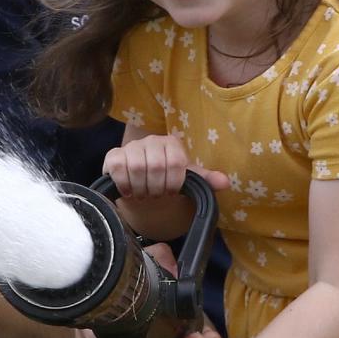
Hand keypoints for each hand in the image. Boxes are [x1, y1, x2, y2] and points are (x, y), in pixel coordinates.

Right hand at [103, 135, 230, 199]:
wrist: (142, 185)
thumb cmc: (167, 182)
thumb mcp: (187, 181)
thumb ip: (205, 181)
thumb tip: (225, 182)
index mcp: (172, 144)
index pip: (176, 161)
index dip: (174, 182)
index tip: (171, 193)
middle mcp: (151, 140)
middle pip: (155, 165)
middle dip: (156, 188)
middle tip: (156, 196)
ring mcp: (131, 146)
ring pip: (136, 166)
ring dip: (141, 188)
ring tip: (143, 195)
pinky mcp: (113, 155)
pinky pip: (117, 166)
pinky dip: (123, 183)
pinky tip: (128, 192)